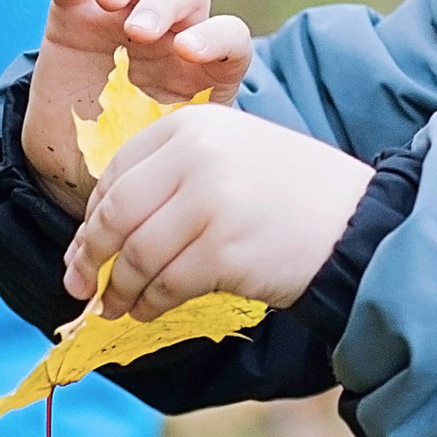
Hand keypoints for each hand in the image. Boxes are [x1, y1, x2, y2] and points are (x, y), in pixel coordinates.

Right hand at [21, 0, 257, 214]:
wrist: (75, 173)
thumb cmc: (132, 170)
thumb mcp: (163, 169)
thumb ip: (183, 162)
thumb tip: (204, 192)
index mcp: (204, 69)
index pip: (230, 33)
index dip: (215, 36)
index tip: (189, 52)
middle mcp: (170, 31)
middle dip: (167, 2)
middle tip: (141, 32)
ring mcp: (123, 13)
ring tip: (111, 2)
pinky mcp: (74, 9)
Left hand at [63, 108, 374, 322]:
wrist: (356, 224)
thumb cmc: (289, 196)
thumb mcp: (229, 159)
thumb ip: (170, 179)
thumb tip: (96, 235)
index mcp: (194, 124)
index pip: (117, 172)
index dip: (92, 217)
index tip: (84, 249)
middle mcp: (198, 155)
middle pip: (117, 213)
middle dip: (90, 256)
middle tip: (80, 285)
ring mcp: (210, 202)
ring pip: (137, 254)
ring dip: (120, 289)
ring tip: (117, 308)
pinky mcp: (223, 250)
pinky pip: (165, 284)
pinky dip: (149, 304)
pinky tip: (148, 312)